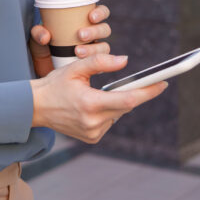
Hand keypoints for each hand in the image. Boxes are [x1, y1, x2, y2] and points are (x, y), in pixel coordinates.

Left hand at [28, 4, 112, 77]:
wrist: (41, 66)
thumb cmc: (42, 45)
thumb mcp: (37, 36)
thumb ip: (38, 32)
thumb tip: (45, 37)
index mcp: (83, 20)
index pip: (101, 12)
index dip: (100, 13)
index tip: (91, 17)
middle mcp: (92, 34)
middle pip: (104, 29)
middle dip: (95, 31)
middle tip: (81, 35)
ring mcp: (93, 49)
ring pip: (104, 46)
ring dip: (94, 48)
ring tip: (78, 51)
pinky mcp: (92, 64)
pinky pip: (100, 63)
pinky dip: (94, 62)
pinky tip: (82, 62)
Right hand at [29, 53, 167, 143]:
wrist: (35, 108)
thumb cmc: (55, 85)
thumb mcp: (75, 68)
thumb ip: (100, 61)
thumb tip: (125, 60)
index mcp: (89, 103)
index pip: (128, 100)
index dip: (148, 92)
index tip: (163, 83)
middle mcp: (93, 122)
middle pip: (125, 107)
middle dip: (132, 94)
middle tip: (140, 82)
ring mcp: (93, 133)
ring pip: (117, 114)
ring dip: (115, 103)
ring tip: (95, 95)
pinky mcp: (92, 138)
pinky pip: (109, 122)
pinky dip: (106, 112)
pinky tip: (90, 107)